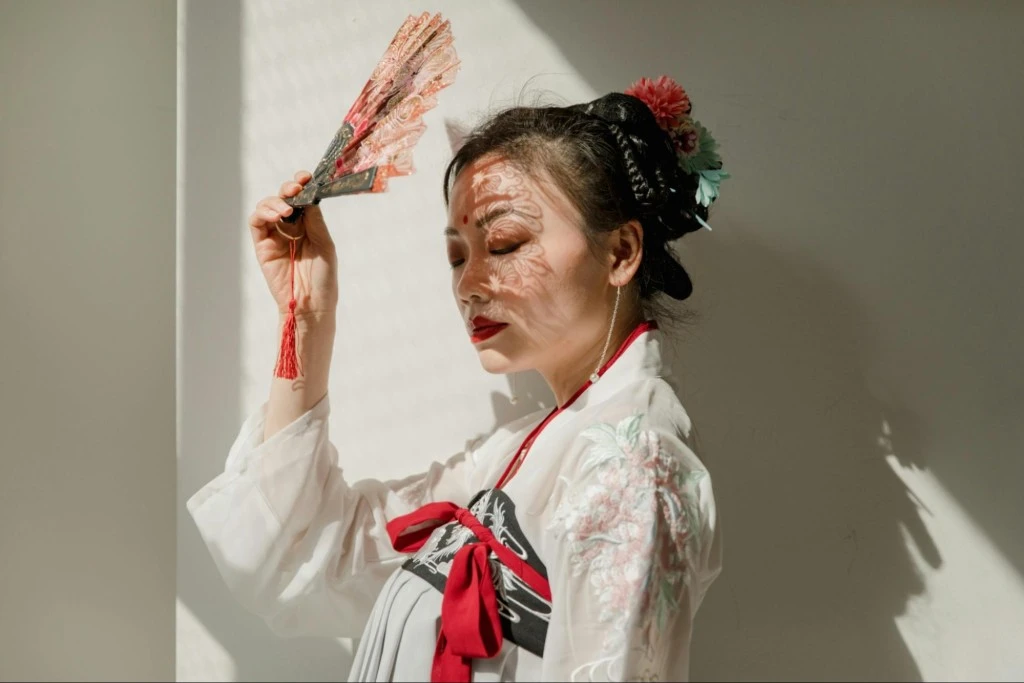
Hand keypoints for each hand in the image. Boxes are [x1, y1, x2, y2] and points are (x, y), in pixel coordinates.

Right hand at [248, 170, 337, 320]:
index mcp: (308, 226)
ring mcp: (275, 236)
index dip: (302, 185)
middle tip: (296, 187)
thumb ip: (314, 221)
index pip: (302, 199)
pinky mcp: (262, 246)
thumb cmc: (324, 278)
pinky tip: (277, 215)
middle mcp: (290, 228)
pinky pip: (256, 223)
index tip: (307, 177)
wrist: (312, 304)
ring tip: (286, 209)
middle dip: (288, 188)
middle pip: (283, 198)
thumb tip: (307, 196)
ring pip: (267, 207)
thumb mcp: (325, 245)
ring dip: (275, 201)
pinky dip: (263, 213)